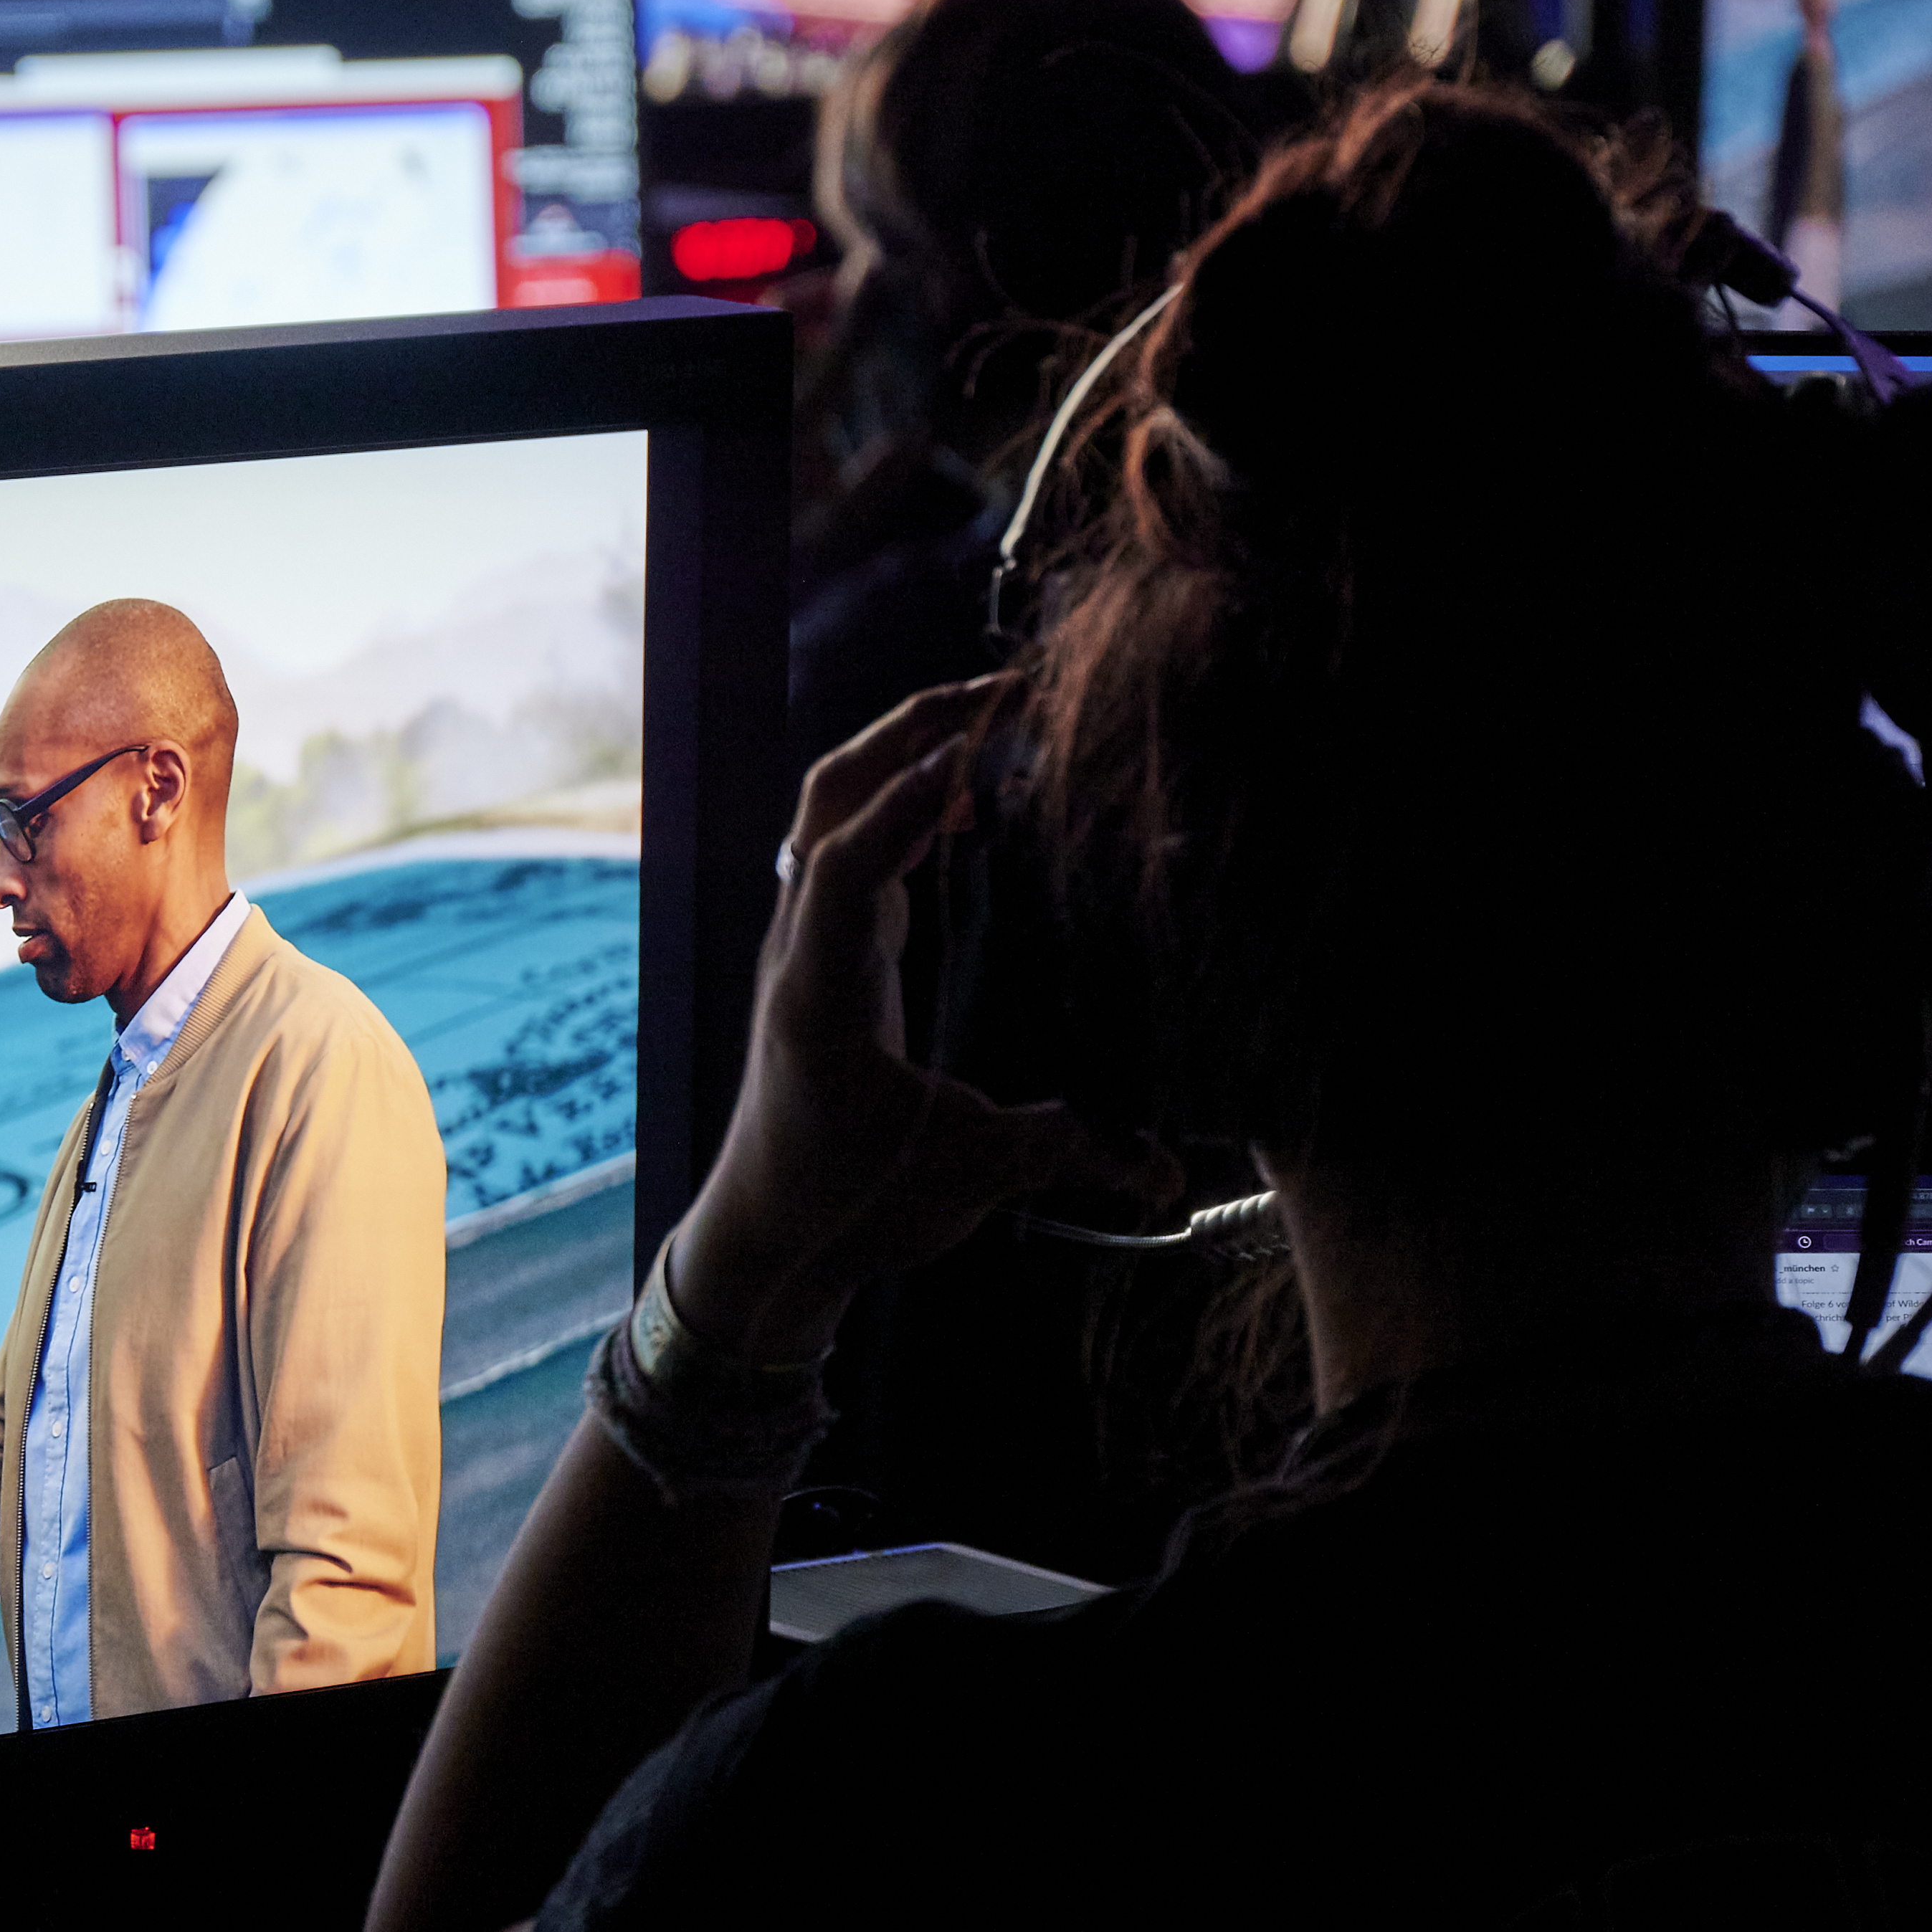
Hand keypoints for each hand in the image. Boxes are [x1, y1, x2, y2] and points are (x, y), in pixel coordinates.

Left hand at [677, 675, 1179, 1361]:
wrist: (765, 1240)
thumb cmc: (848, 1206)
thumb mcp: (967, 1177)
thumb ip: (1068, 1154)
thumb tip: (1166, 1170)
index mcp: (821, 993)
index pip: (846, 866)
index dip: (908, 803)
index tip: (975, 752)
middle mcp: (800, 951)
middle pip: (828, 803)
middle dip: (906, 733)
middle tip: (1000, 691)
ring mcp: (805, 947)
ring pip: (831, 816)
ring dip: (901, 757)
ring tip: (990, 722)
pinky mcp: (824, 957)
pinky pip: (850, 849)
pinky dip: (902, 806)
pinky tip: (968, 805)